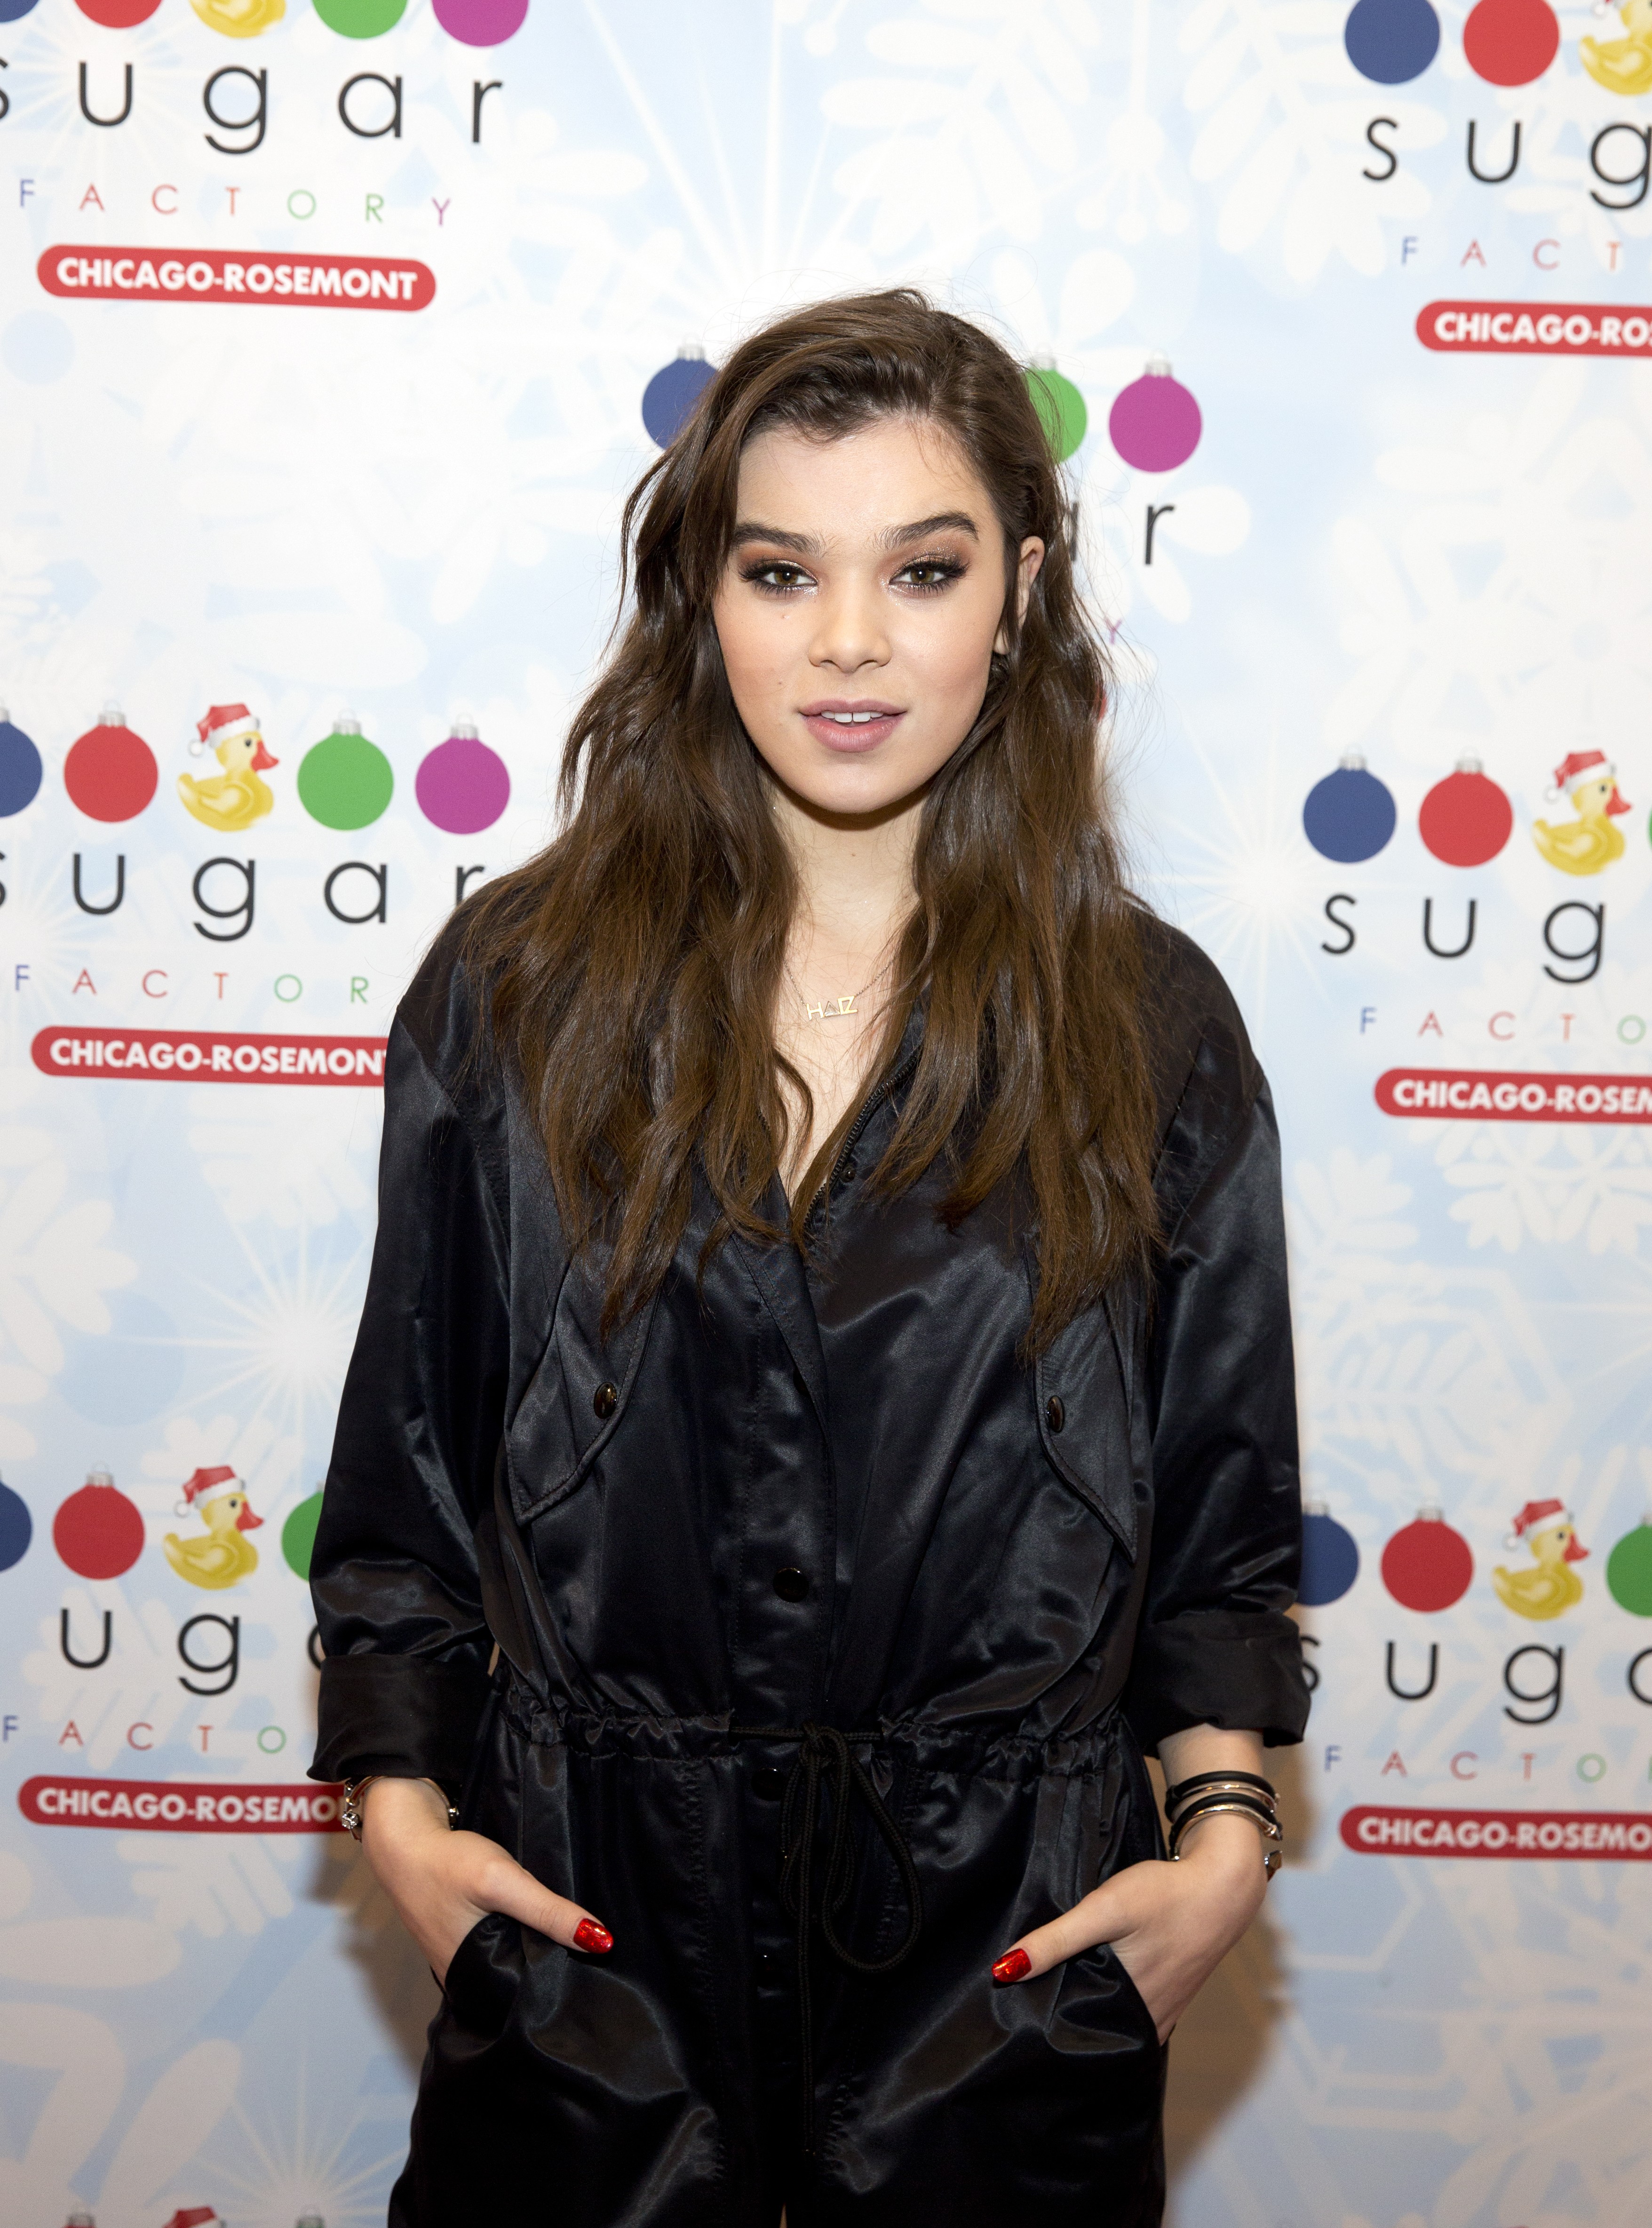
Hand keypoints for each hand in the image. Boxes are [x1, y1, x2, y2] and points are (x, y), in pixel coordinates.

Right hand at [359, 1776, 612, 1985]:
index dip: (560, 1989)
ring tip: (577, 1942)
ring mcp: (459, 1955)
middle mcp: (464, 1974)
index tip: (598, 1979)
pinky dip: (518, 1935)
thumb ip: (548, 1912)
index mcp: (472, 1978)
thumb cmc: (446, 1862)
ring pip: (510, 1961)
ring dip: (536, 1950)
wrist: (403, 1836)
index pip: (527, 1999)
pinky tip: (539, 1922)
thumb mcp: (503, 1881)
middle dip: (553, 1970)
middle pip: (520, 1981)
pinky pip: (497, 1943)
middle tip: (595, 1958)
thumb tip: (601, 1942)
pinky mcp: (459, 1934)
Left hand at [990, 1811, 1267, 2042]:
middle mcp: (1148, 2020)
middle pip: (1092, 2031)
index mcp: (1130, 2009)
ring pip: (1112, 2022)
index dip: (1041, 2027)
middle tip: (1020, 2008)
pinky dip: (1110, 2002)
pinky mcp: (1170, 1993)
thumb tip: (1005, 1970)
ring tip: (1047, 1997)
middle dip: (1059, 2022)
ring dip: (1086, 2011)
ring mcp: (1162, 2009)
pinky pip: (1132, 2011)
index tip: (1010, 2017)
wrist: (1224, 1883)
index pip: (1073, 2034)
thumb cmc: (1166, 1894)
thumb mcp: (1104, 1909)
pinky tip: (1093, 1984)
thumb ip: (1056, 1940)